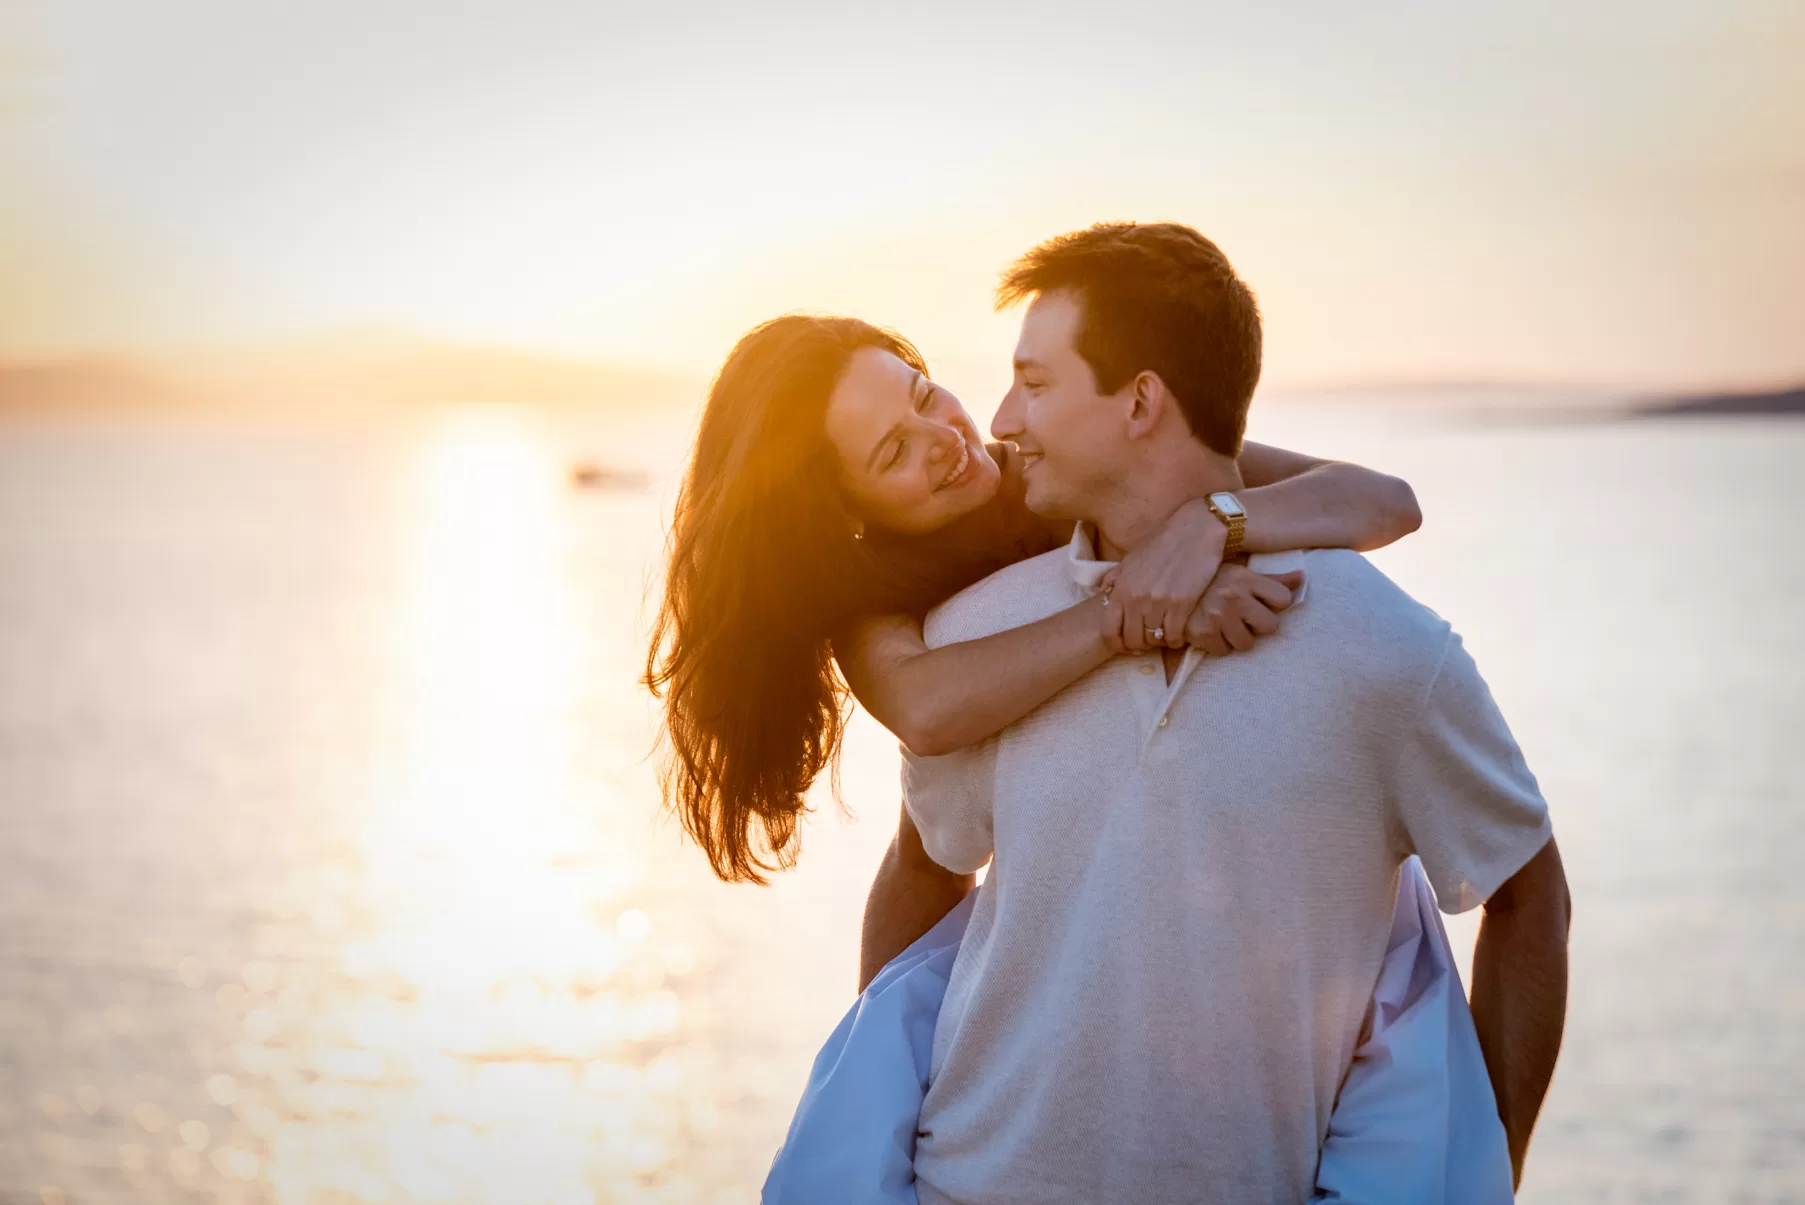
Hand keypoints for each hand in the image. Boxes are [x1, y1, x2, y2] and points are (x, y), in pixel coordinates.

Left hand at [1098, 498, 1226, 653]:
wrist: (1195, 530)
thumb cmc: (1163, 542)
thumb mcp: (1131, 558)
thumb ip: (1115, 579)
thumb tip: (1104, 594)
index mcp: (1121, 588)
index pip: (1108, 632)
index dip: (1117, 644)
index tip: (1127, 644)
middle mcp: (1136, 598)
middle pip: (1132, 640)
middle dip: (1140, 645)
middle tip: (1149, 639)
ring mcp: (1159, 602)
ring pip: (1154, 640)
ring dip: (1159, 641)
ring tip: (1164, 633)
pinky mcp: (1182, 604)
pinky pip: (1175, 636)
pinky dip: (1176, 638)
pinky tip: (1179, 631)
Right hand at [1184, 566, 1303, 656]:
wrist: (1168, 590)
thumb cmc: (1210, 582)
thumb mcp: (1239, 573)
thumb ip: (1272, 579)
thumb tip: (1302, 577)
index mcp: (1246, 578)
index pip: (1283, 598)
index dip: (1275, 604)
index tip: (1261, 603)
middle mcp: (1234, 596)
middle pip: (1270, 626)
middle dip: (1258, 626)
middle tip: (1243, 619)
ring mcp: (1218, 615)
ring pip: (1247, 644)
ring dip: (1236, 638)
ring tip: (1224, 625)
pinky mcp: (1202, 633)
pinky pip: (1222, 651)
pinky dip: (1216, 645)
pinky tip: (1209, 631)